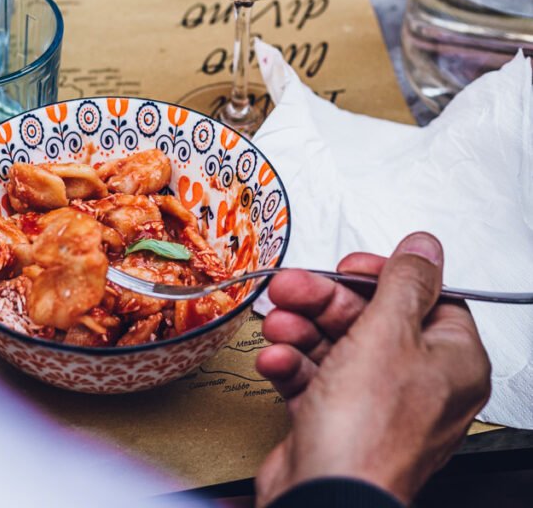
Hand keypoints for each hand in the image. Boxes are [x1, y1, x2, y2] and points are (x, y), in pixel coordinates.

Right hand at [254, 233, 491, 506]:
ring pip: (336, 346)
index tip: (350, 268)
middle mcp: (419, 385)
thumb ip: (404, 282)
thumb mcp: (388, 331)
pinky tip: (276, 361)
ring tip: (277, 325)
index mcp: (452, 362)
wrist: (323, 496)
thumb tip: (425, 247)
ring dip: (300, 330)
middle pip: (371, 319)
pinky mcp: (337, 422)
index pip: (426, 299)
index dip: (384, 278)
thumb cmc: (368, 430)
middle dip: (323, 302)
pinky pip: (315, 379)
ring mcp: (376, 406)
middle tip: (292, 288)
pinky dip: (292, 365)